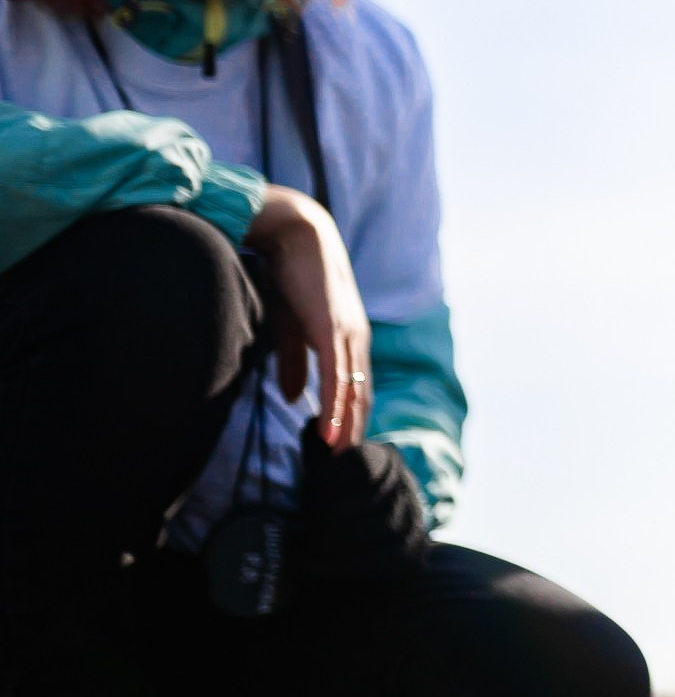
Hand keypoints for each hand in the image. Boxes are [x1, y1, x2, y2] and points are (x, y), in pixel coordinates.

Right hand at [245, 185, 371, 450]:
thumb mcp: (291, 326)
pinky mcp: (332, 330)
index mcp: (349, 338)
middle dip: (354, 429)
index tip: (342, 446)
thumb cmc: (292, 277)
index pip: (357, 387)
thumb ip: (295, 363)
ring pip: (352, 392)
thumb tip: (296, 400)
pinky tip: (330, 432)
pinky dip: (335, 408)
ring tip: (338, 456)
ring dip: (347, 427)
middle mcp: (356, 339)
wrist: (295, 234)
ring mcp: (348, 335)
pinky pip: (336, 378)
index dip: (352, 417)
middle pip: (362, 395)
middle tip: (344, 463)